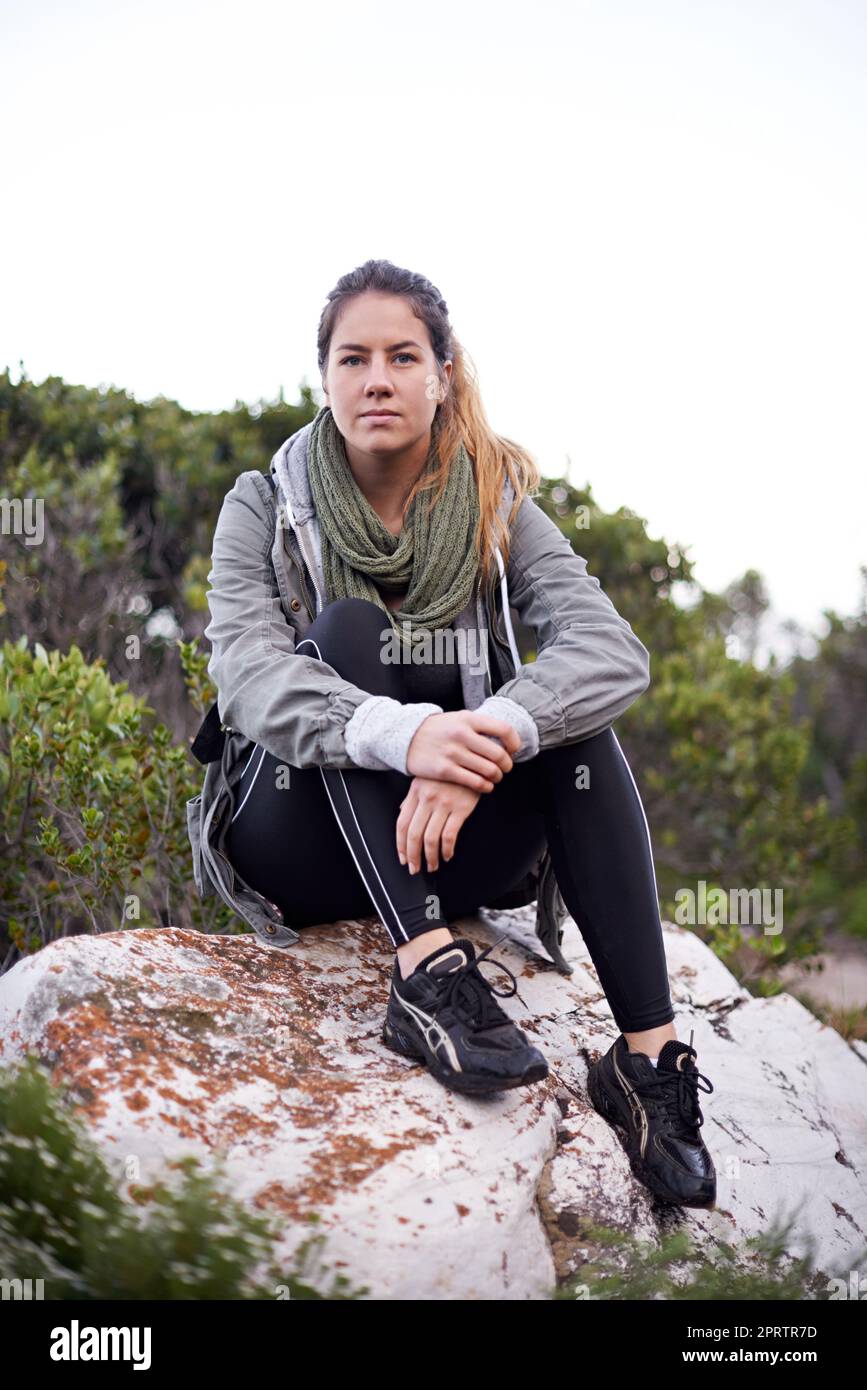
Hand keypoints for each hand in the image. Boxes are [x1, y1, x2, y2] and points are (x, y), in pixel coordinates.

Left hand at [396, 777, 481, 873]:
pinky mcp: (461, 808)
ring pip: (430, 838)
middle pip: (413, 834)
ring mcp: (444, 803)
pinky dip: (447, 849)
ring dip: (430, 857)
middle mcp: (427, 798)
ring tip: (432, 865)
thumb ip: (412, 797)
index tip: (403, 858)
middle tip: (415, 868)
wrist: (472, 757)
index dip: (401, 845)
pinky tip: (448, 855)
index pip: (402, 824)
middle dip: (413, 856)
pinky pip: (449, 835)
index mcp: (415, 792)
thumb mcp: (425, 779)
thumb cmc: (449, 770)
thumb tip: (402, 813)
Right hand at [405, 709, 520, 790]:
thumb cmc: (438, 729)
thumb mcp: (458, 718)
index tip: (513, 750)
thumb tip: (506, 739)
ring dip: (497, 777)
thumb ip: (480, 726)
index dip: (514, 742)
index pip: (503, 729)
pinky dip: (485, 786)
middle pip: (498, 754)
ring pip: (489, 770)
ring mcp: (452, 753)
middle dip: (507, 765)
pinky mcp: (444, 770)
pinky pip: (474, 782)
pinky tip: (485, 786)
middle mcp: (461, 734)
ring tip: (495, 777)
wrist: (406, 737)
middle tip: (506, 768)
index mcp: (468, 719)